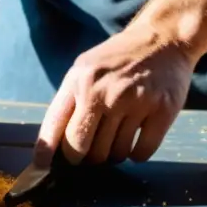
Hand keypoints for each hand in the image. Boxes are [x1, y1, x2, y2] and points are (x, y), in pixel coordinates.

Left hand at [35, 22, 193, 166]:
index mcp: (79, 81)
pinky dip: (136, 154)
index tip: (43, 167)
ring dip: (113, 154)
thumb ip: (70, 102)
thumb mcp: (85, 68)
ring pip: (113, 154)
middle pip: (82, 148)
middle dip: (84, 156)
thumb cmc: (118, 59)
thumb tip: (53, 145)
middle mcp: (104, 92)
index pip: (55, 126)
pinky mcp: (162, 111)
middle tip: (92, 149)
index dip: (46, 151)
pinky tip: (137, 139)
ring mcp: (134, 102)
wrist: (163, 39)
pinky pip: (141, 153)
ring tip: (118, 135)